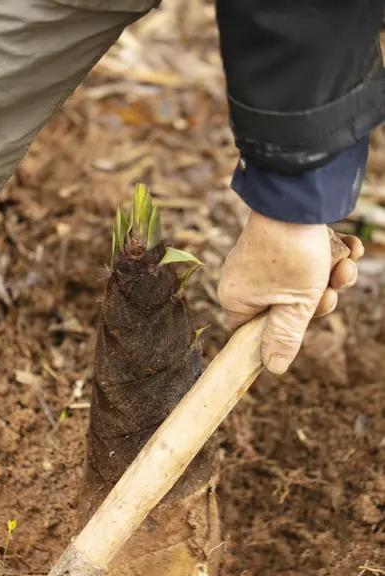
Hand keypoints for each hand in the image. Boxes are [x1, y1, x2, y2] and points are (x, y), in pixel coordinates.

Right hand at [218, 211, 363, 373]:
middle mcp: (244, 279)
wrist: (299, 199)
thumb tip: (274, 368)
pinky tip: (347, 249)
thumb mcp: (295, 306)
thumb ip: (284, 338)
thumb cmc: (291, 255)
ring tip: (343, 265)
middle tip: (328, 291)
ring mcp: (263, 258)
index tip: (301, 322)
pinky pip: (305, 258)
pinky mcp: (282, 239)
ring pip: (301, 282)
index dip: (280, 332)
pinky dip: (329, 255)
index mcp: (237, 298)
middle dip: (315, 300)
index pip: (253, 331)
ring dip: (329, 277)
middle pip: (284, 308)